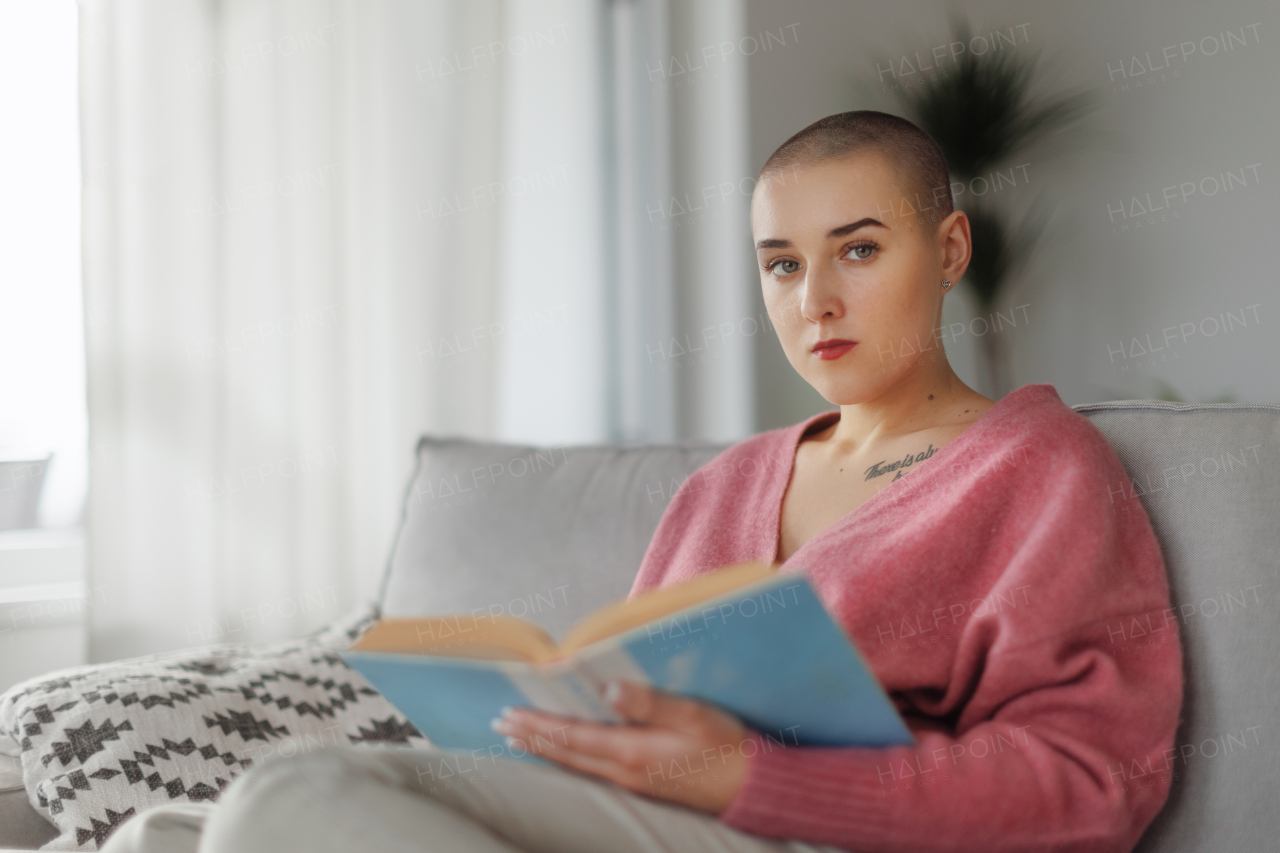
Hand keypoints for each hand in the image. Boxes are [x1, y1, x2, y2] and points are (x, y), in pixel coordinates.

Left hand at [490, 679, 749, 814]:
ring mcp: (633, 781)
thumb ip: (648, 702)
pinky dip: (569, 758)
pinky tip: (566, 754)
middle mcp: (625, 770)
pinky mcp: (643, 784)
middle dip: (532, 737)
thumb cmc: (727, 745)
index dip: (538, 725)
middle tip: (500, 725)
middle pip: (566, 753)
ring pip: (576, 764)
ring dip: (546, 749)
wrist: (753, 786)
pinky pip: (592, 769)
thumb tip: (607, 687)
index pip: (572, 736)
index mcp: (632, 751)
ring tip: (521, 739)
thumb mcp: (692, 715)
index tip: (509, 714)